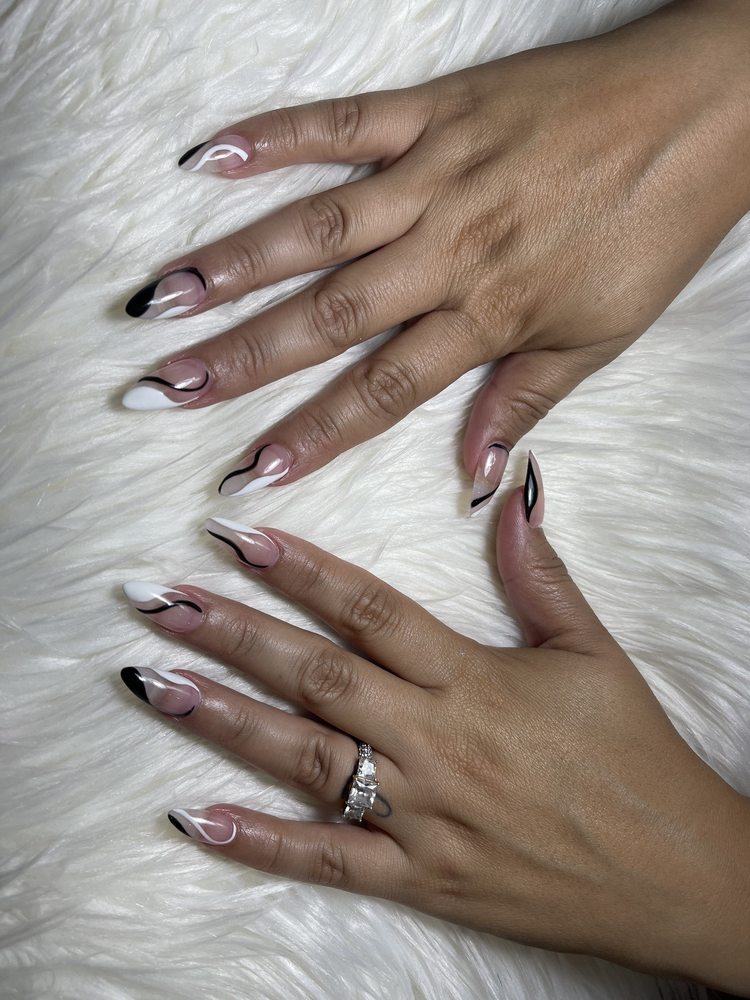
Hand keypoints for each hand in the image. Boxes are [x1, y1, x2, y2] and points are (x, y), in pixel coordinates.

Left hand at [120, 454, 749, 992]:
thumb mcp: (594, 652)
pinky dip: (258, 842)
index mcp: (473, 680)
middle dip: (230, 631)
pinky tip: (194, 817)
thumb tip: (511, 490)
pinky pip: (328, 860)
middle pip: (316, 675)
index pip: (369, 610)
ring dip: (223, 720)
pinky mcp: (419, 878)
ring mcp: (420, 815)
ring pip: (305, 759)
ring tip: (154, 681)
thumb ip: (540, 573)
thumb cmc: (634, 757)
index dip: (298, 568)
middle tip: (155, 597)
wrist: (675, 873)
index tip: (235, 533)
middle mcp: (435, 742)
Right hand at [121, 0, 749, 512]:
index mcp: (489, 314)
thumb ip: (525, 401)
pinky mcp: (436, 110)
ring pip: (318, 226)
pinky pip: (342, 123)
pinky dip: (274, 136)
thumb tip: (478, 476)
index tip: (252, 474)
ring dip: (234, 265)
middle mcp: (448, 250)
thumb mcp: (600, 338)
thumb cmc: (652, 229)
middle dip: (241, 359)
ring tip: (164, 300)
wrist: (702, 114)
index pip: (383, 390)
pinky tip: (208, 158)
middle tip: (163, 391)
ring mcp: (436, 174)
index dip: (314, 434)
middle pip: (328, 316)